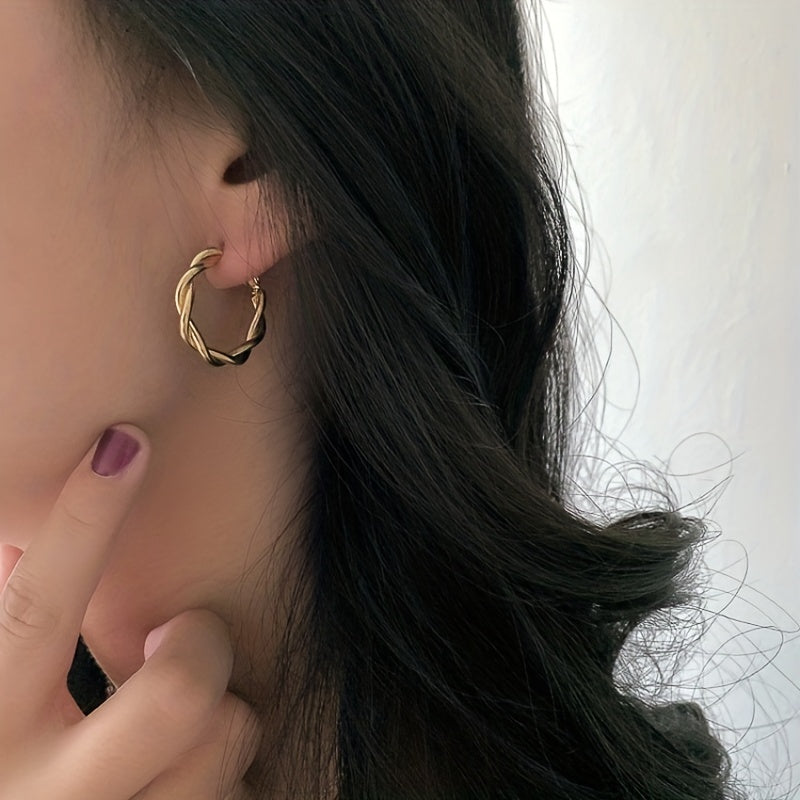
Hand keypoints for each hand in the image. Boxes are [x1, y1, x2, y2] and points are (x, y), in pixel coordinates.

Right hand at [0, 425, 263, 799]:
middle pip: (177, 691)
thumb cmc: (6, 767)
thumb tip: (23, 533)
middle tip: (184, 633)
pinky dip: (227, 771)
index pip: (34, 612)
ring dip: (223, 714)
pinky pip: (239, 791)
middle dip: (202, 644)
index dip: (79, 521)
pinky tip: (185, 774)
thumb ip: (11, 621)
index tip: (126, 440)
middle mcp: (48, 799)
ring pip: (227, 741)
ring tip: (183, 722)